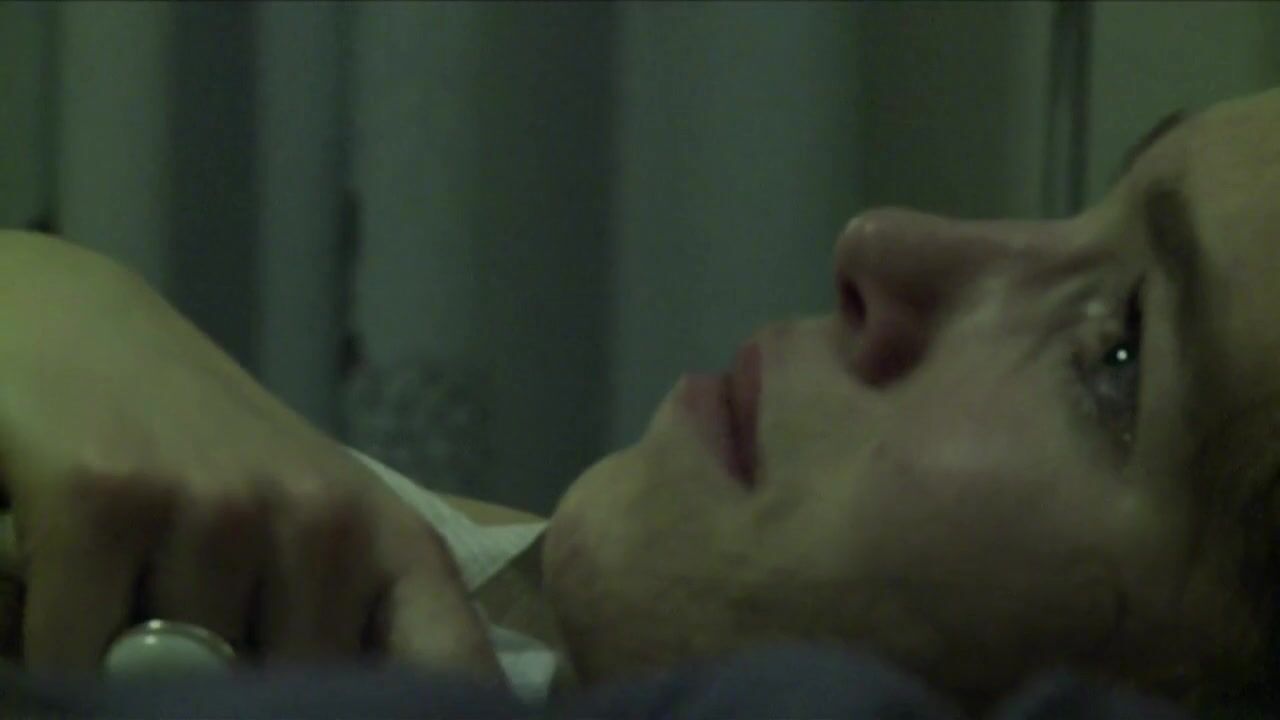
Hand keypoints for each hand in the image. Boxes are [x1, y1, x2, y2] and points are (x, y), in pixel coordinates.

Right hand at [0, 231, 499, 676]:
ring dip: (131, 671)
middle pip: (286, 705)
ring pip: (171, 689)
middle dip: (234, 702)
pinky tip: (70, 578)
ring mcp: (222, 507)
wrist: (79, 331)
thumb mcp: (308, 541)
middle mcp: (325, 522)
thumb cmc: (205, 459)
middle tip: (199, 635)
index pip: (449, 674)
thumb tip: (348, 706)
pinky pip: (75, 658)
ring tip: (128, 592)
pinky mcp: (110, 500)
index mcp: (392, 545)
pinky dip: (57, 648)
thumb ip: (345, 631)